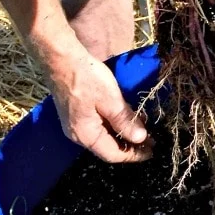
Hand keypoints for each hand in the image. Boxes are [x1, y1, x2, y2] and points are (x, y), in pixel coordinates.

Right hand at [47, 48, 152, 162]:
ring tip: (145, 131)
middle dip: (130, 146)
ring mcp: (76, 123)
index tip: (152, 151)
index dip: (134, 155)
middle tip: (152, 141)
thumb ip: (125, 121)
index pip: (112, 154)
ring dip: (124, 134)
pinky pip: (99, 125)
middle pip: (108, 147)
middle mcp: (78, 134)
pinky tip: (129, 118)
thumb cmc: (87, 79)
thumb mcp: (111, 101)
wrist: (61, 58)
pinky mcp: (78, 113)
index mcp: (85, 135)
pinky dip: (115, 125)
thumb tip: (140, 139)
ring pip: (104, 136)